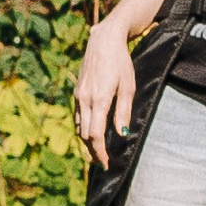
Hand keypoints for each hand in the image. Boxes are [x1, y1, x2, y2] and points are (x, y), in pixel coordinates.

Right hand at [75, 9, 137, 166]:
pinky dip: (82, 129)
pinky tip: (91, 133)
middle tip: (103, 163)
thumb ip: (124, 113)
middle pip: (84, 135)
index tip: (107, 163)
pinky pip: (77, 117)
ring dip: (87, 142)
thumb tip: (123, 135)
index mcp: (99, 100)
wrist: (103, 42)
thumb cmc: (120, 63)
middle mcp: (85, 100)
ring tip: (98, 152)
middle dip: (93, 151)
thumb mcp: (128, 87)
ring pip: (78, 127)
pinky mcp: (77, 92)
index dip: (100, 152)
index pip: (95, 134)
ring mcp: (78, 96)